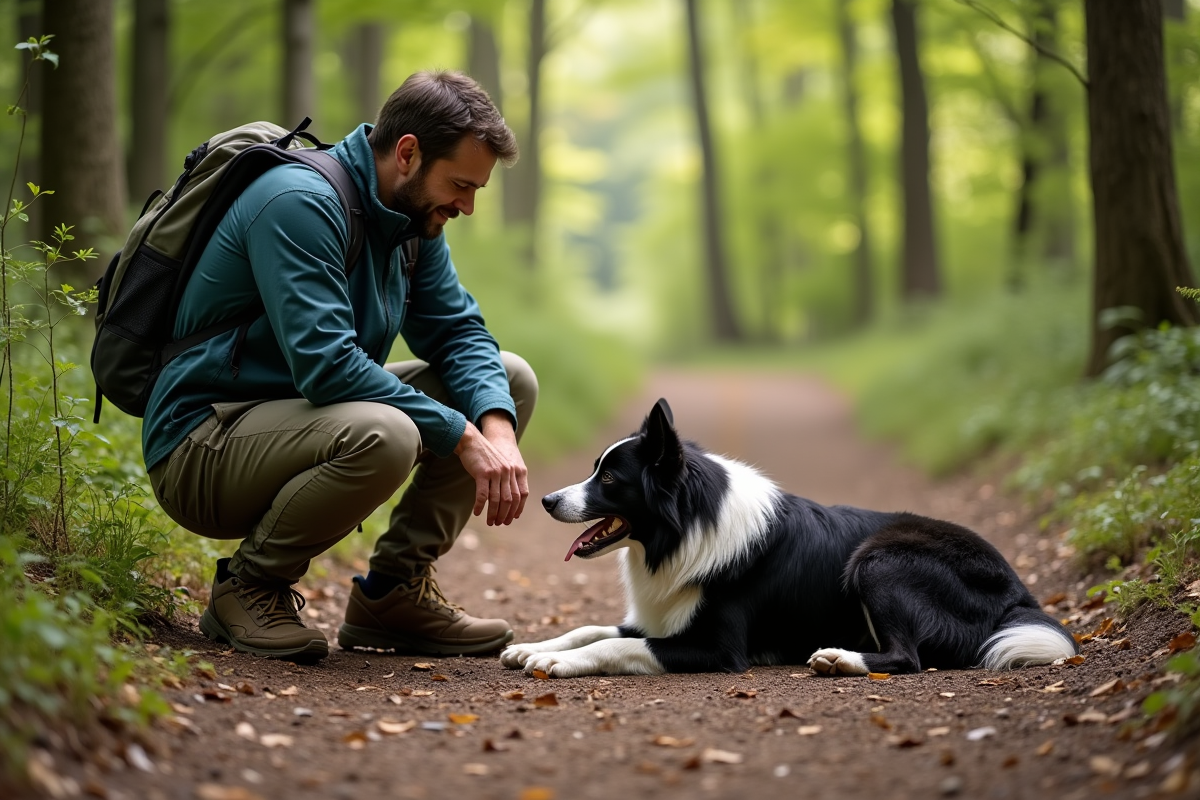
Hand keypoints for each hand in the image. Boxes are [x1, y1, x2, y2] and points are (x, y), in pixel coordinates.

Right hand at [454, 411, 528, 525]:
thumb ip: (505, 477)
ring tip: (489, 522)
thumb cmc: (485, 455)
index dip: (518, 508)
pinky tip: (477, 512)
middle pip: (509, 500)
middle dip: (505, 514)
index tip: (512, 518)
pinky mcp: (483, 473)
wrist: (471, 441)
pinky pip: (483, 495)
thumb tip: (506, 498)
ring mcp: (496, 473)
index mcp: (514, 470)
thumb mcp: (500, 464)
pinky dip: (480, 506)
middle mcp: (507, 472)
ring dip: (493, 513)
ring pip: (496, 500)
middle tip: (499, 523)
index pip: (521, 494)